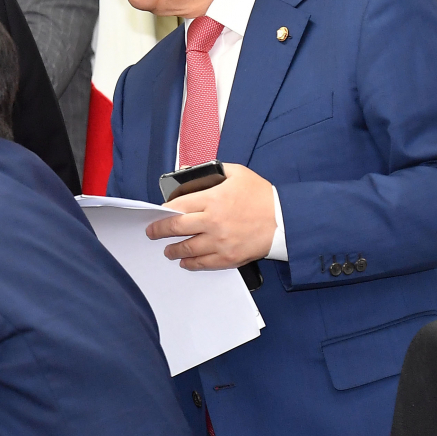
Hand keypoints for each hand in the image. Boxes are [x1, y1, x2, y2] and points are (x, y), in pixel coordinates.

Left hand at [146, 163, 275, 269]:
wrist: (284, 220)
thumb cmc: (262, 195)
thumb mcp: (238, 173)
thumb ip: (214, 171)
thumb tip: (190, 173)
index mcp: (213, 199)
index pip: (179, 206)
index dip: (164, 211)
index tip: (158, 214)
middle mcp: (213, 222)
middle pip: (177, 228)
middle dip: (159, 231)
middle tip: (152, 233)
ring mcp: (220, 242)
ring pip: (187, 248)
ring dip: (173, 250)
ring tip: (167, 250)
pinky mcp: (228, 257)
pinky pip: (203, 263)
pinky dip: (191, 263)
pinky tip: (185, 262)